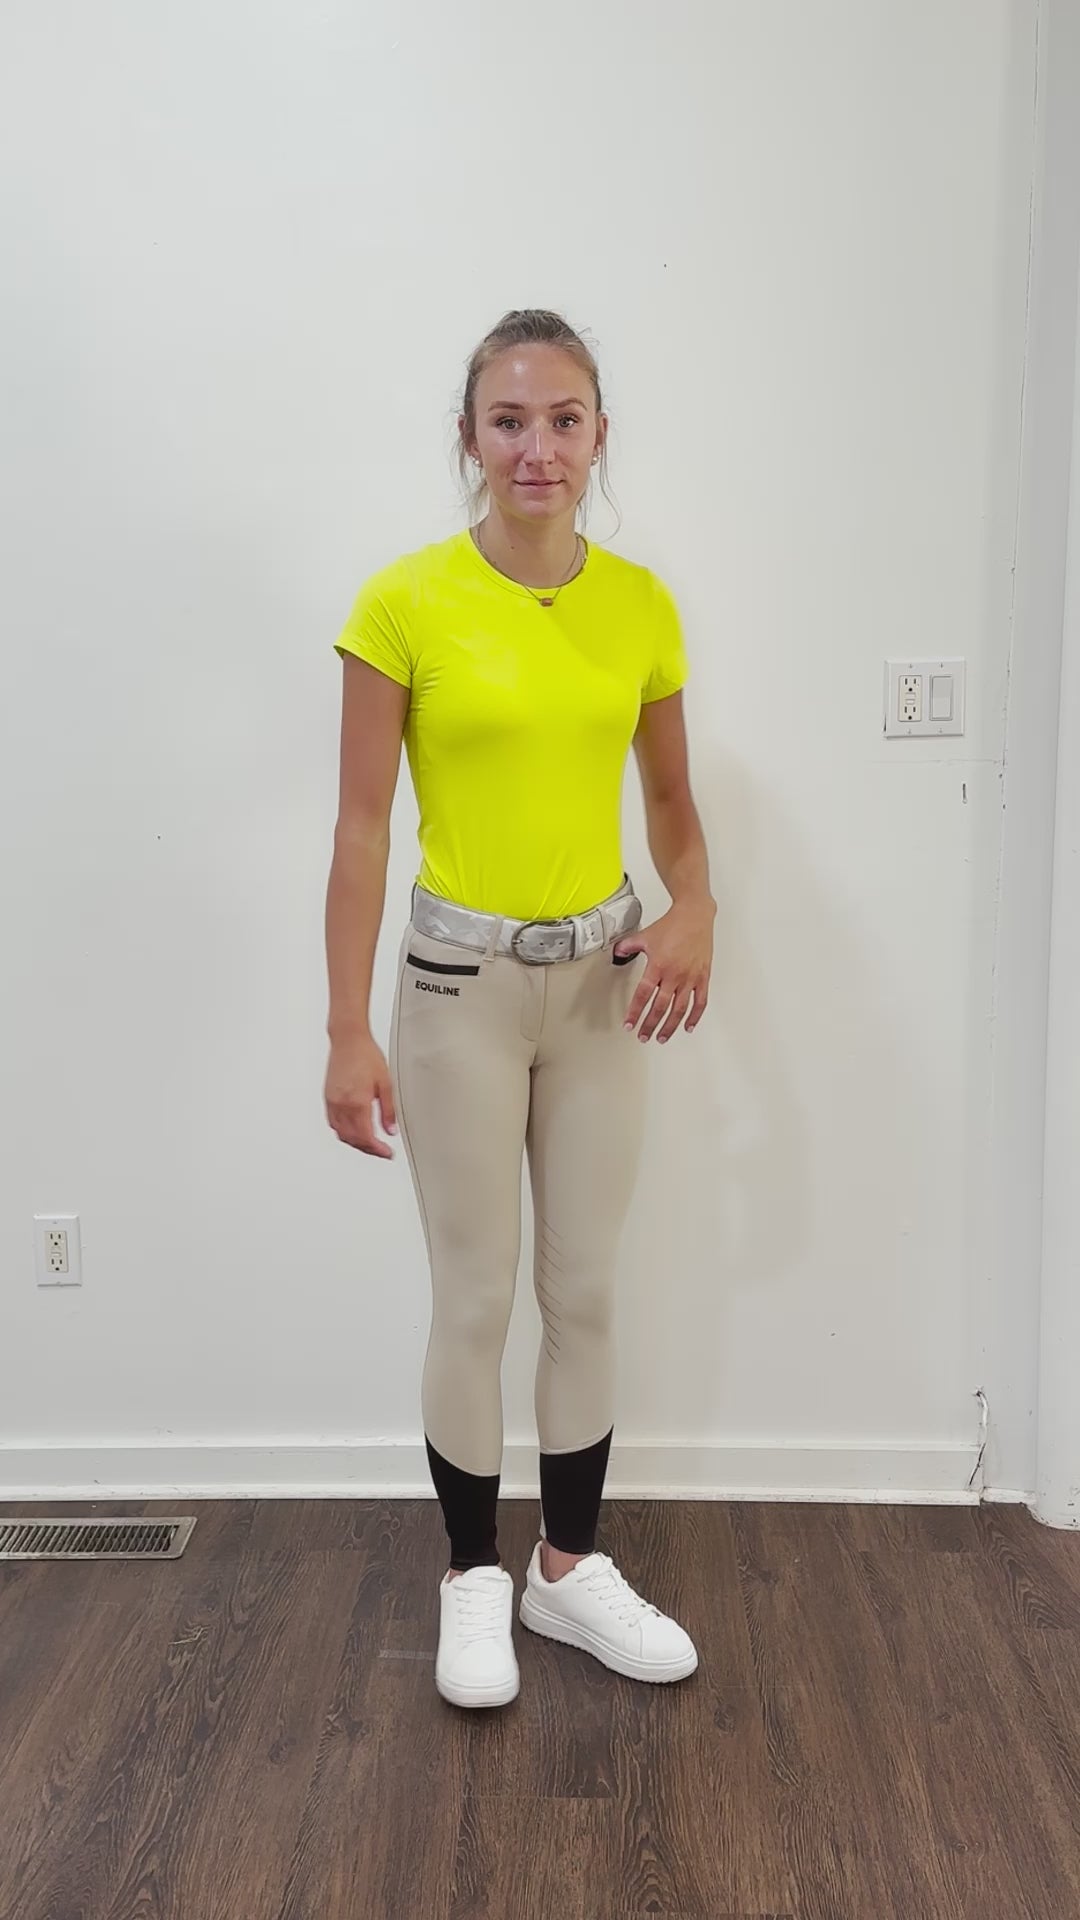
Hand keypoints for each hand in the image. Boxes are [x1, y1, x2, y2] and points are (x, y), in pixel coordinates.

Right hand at [325, 1035, 397, 1156]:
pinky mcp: (328, 1097)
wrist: (348, 1039)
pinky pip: (333, 1123)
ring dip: (355, 1143)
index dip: (377, 1150)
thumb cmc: (366, 1055)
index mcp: (358, 1102)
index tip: (387, 1153)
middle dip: (367, 1149)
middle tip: (381, 1151)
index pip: (366, 1137)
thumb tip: (390, 1130)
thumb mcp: (386, 1083)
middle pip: (353, 1139)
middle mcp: (342, 1104)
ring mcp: (332, 1102)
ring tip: (369, 1143)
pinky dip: (343, 1132)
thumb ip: (388, 1110)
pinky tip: (352, 1131)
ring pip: (341, 1134)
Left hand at [615, 897, 714, 1041]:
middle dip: (650, 1025)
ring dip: (669, 1026)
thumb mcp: (644, 936)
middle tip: (643, 1036)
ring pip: (679, 1009)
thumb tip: (617, 953)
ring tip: (661, 1037)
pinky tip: (688, 1026)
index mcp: (658, 965)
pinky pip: (700, 1002)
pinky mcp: (703, 977)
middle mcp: (674, 974)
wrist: (694, 916)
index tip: (629, 1024)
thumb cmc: (672, 925)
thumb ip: (628, 947)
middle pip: (660, 1007)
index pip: (643, 995)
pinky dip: (694, 1017)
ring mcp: (690, 977)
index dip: (635, 1012)